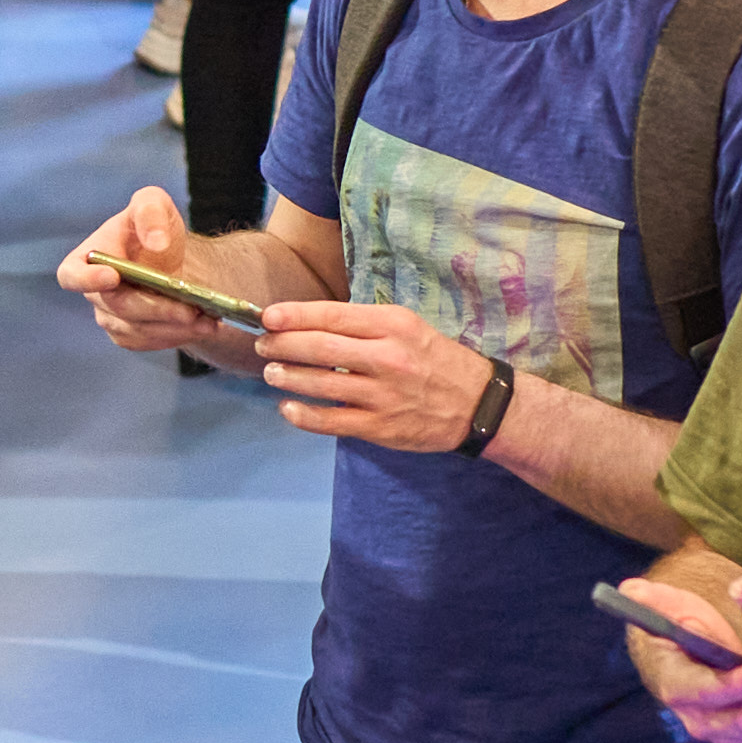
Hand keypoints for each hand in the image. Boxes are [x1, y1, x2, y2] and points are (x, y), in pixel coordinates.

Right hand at [56, 189, 212, 354]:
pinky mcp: (131, 334)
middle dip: (156, 309)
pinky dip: (177, 335)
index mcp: (88, 258)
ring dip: (173, 327)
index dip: (87, 279)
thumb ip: (150, 213)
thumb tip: (156, 243)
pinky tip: (202, 326)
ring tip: (207, 320)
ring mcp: (111, 317)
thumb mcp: (153, 204)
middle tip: (190, 309)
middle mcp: (95, 292)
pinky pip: (150, 341)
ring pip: (138, 329)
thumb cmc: (154, 227)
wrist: (172, 257)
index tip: (113, 276)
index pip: (72, 275)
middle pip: (118, 307)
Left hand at [247, 296, 498, 455]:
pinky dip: (303, 414)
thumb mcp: (409, 327)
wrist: (478, 404)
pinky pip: (331, 421)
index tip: (268, 316)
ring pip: (321, 383)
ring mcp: (381, 395)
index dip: (294, 315)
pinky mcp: (379, 427)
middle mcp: (386, 357)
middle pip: (320, 347)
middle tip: (262, 345)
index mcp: (393, 326)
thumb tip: (316, 322)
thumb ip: (367, 325)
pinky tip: (287, 407)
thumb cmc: (438, 360)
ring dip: (288, 376)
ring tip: (271, 372)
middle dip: (283, 344)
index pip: (333, 316)